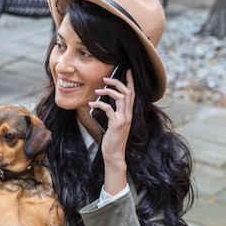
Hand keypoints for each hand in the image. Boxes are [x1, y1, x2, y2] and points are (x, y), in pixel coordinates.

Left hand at [89, 69, 134, 194]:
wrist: (114, 154)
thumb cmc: (113, 139)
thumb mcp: (115, 123)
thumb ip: (113, 113)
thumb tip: (104, 101)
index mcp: (129, 113)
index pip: (133, 94)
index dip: (131, 81)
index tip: (128, 70)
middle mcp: (129, 115)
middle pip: (127, 92)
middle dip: (117, 82)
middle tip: (106, 78)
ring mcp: (124, 119)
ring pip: (120, 98)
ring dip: (108, 91)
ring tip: (97, 91)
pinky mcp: (116, 124)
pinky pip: (108, 109)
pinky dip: (100, 104)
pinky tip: (92, 103)